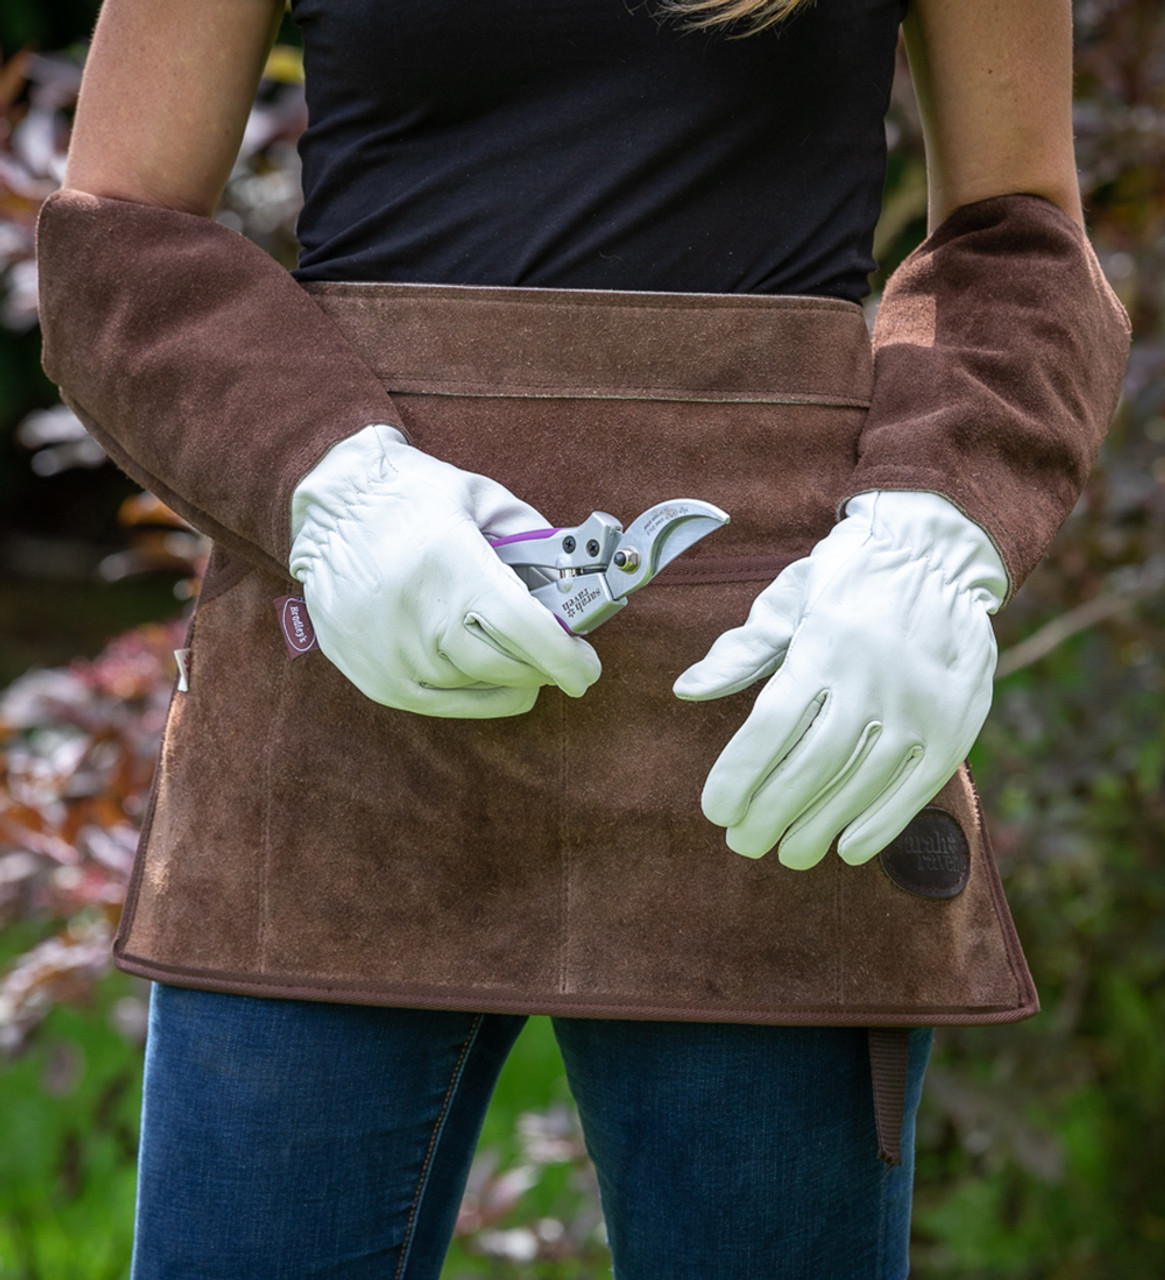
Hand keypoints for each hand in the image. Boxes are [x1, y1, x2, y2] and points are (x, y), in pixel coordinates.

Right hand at [289, 423, 600, 716]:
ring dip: (511, 677)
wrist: (330, 508)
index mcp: (451, 562)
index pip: (522, 627)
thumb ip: (532, 537)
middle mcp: (418, 612)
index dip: (564, 655)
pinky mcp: (374, 674)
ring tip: (522, 656)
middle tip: (565, 660)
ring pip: (475, 685)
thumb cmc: (412, 497)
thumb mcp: (480, 498)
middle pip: (504, 665)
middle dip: (544, 666)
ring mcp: (392, 649)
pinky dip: (477, 698)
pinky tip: (496, 683)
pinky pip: (440, 703)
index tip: (586, 668)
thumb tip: (576, 578)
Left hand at [673, 491, 1006, 866]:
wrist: (939, 555)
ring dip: (817, 828)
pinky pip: (913, 789)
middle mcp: (871, 679)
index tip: (715, 810)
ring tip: (786, 852)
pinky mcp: (954, 726)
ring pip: (858, 785)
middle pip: (811, 767)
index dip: (739, 776)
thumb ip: (741, 650)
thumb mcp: (790, 598)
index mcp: (824, 646)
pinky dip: (879, 825)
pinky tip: (846, 847)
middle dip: (769, 814)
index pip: (771, 727)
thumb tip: (686, 689)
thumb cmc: (848, 579)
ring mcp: (917, 706)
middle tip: (742, 843)